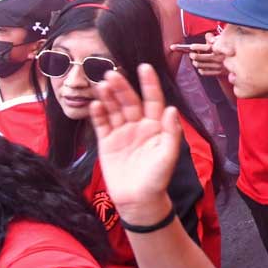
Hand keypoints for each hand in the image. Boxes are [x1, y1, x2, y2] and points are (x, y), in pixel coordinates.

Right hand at [91, 64, 181, 223]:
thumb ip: (171, 132)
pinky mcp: (108, 142)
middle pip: (130, 101)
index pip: (153, 99)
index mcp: (156, 125)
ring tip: (102, 84)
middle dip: (122, 87)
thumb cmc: (158, 178)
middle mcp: (139, 125)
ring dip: (108, 97)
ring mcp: (122, 132)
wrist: (138, 200)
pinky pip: (102, 124)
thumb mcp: (168, 155)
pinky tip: (95, 103)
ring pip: (114, 109)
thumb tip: (172, 109)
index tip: (145, 67)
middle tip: (112, 74)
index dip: (149, 84)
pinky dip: (98, 114)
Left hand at [188, 34, 226, 77]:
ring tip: (194, 60)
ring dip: (195, 62)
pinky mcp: (219, 72)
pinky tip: (200, 67)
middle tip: (192, 54)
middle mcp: (218, 57)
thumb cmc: (230, 49)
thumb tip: (208, 36)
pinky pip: (205, 72)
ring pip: (200, 65)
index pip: (206, 48)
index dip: (197, 47)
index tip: (192, 46)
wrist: (240, 60)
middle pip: (200, 57)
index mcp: (219, 49)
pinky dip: (200, 70)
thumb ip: (213, 38)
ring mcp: (218, 66)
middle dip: (193, 55)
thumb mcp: (223, 40)